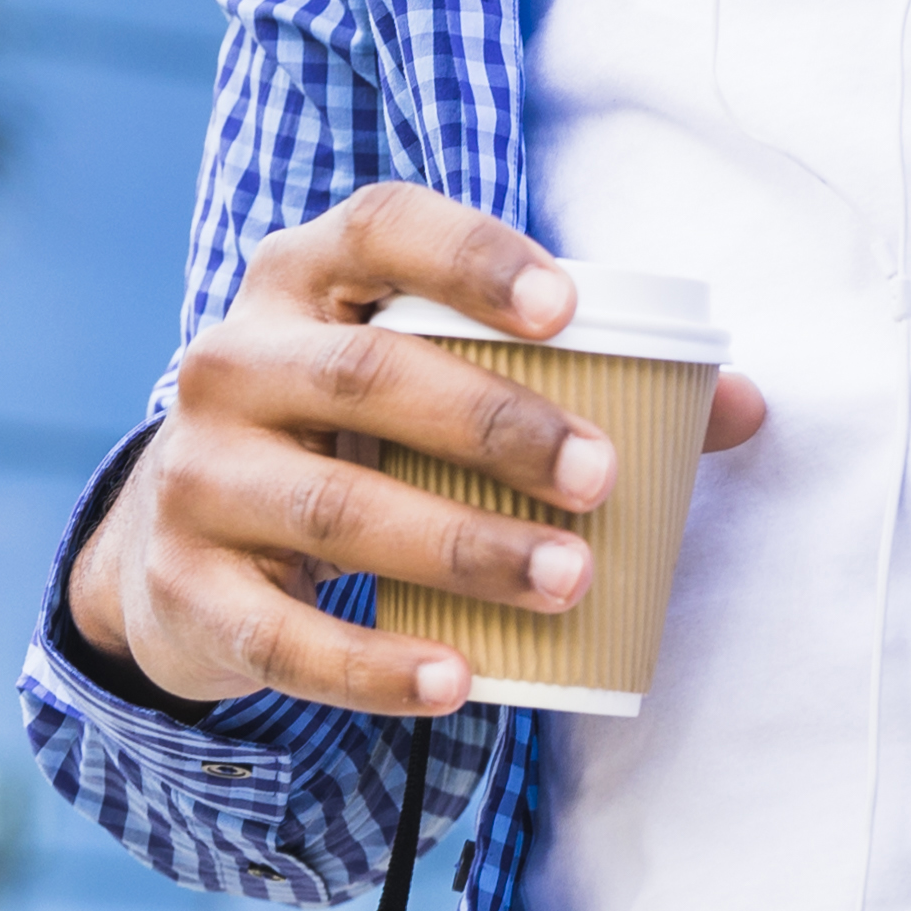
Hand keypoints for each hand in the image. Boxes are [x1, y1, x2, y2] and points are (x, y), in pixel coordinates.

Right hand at [66, 182, 770, 715]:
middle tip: (602, 478)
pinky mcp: (184, 589)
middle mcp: (232, 361)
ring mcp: (196, 477)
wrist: (168, 540)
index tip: (568, 310)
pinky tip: (458, 681)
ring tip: (570, 581)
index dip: (472, 258)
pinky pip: (285, 637)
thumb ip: (571, 378)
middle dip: (497, 425)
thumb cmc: (343, 434)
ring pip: (337, 507)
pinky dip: (375, 666)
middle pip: (368, 377)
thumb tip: (742, 406)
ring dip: (463, 549)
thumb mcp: (418, 378)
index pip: (379, 230)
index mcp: (301, 279)